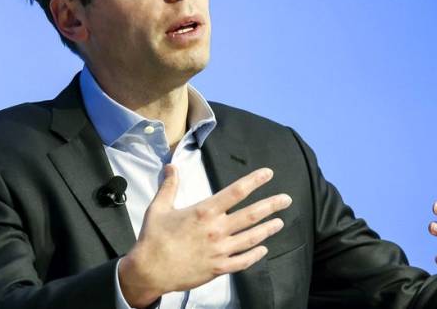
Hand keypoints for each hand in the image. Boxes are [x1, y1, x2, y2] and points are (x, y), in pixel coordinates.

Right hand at [119, 165, 291, 307]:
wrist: (149, 271)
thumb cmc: (153, 238)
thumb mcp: (159, 208)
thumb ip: (169, 186)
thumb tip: (172, 166)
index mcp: (204, 212)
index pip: (236, 192)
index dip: (254, 181)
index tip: (268, 174)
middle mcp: (216, 229)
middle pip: (251, 214)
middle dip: (271, 205)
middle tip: (286, 199)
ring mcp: (220, 250)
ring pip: (251, 237)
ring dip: (268, 229)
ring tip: (280, 222)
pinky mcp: (218, 268)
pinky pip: (243, 261)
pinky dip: (255, 254)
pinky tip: (263, 248)